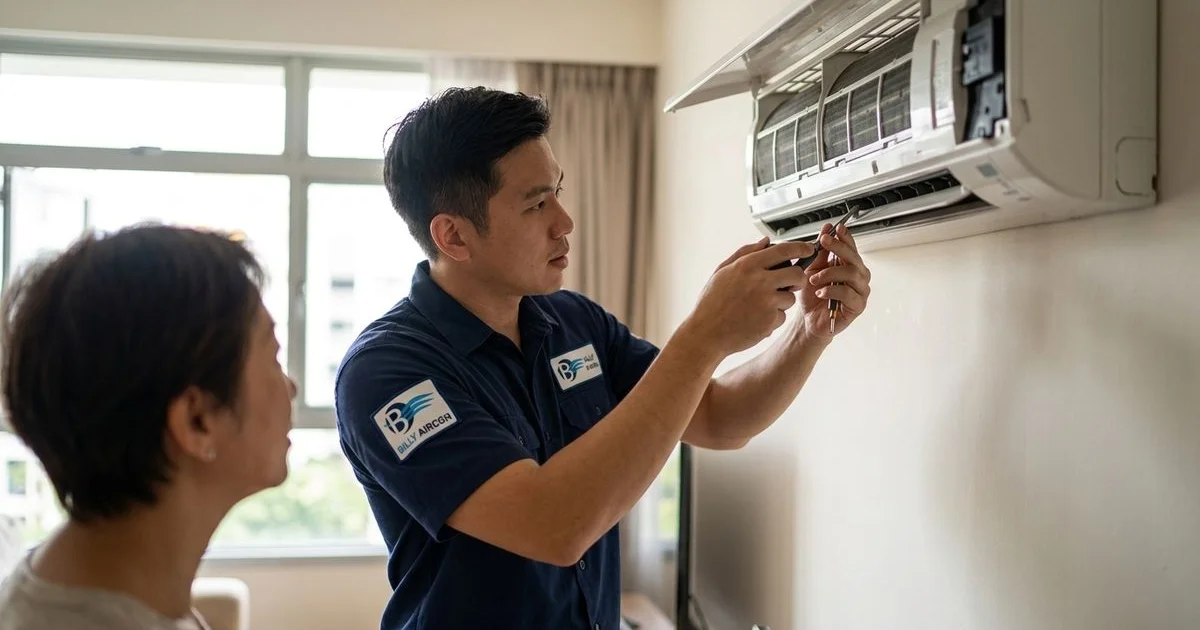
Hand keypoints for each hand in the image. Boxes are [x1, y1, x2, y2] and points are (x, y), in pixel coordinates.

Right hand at [684, 237, 815, 356]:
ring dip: (782, 301)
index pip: (784, 250)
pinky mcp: (770, 321)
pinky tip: (755, 319)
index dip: (800, 248)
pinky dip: (772, 319)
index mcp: (747, 265)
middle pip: (797, 274)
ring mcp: (766, 302)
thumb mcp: (722, 272)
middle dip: (798, 278)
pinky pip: (782, 316)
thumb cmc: (712, 302)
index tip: (807, 249)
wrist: (705, 333)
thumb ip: (745, 253)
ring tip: (760, 306)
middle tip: (792, 283)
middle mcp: (759, 281)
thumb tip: (766, 242)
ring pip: (791, 297)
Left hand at [799, 222, 870, 341]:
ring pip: (851, 274)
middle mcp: (858, 276)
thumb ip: (820, 251)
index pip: (851, 247)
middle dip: (838, 247)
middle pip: (853, 258)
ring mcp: (860, 291)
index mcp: (848, 266)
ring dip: (829, 273)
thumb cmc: (812, 296)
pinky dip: (832, 291)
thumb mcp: (813, 269)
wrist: (808, 320)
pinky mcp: (858, 306)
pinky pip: (849, 294)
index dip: (845, 237)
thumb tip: (826, 229)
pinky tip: (820, 292)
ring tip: (814, 279)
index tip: (836, 228)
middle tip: (823, 242)